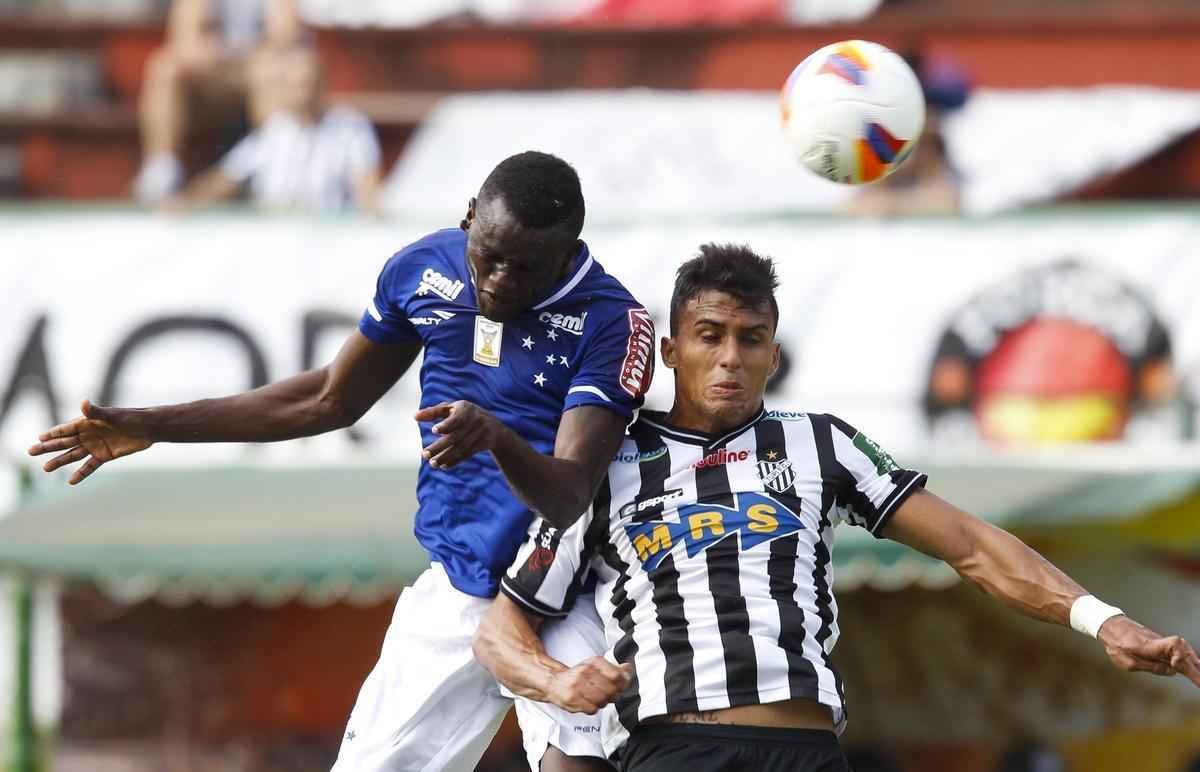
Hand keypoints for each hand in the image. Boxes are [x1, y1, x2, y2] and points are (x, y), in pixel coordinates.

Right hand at [27, 400, 153, 484]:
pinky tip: (71, 481)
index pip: (65, 429)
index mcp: (87, 422)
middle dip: (48, 447)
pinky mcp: (105, 455)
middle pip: (64, 442)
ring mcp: (96, 446)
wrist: (149, 428)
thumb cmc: (131, 417)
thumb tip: (83, 403)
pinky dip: (81, 473)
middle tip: (30, 452)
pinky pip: (90, 466)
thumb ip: (96, 412)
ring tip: (45, 468)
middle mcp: (89, 434)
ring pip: (73, 455)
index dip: (52, 433)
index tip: (39, 437)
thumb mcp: (113, 415)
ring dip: (60, 461)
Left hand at [414, 400, 502, 469]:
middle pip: (455, 437)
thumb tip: (414, 417)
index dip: (446, 425)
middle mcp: (475, 420)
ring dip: (445, 457)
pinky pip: (467, 454)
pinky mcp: (484, 444)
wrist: (494, 426)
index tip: (434, 430)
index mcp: (465, 409)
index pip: (456, 418)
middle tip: (424, 455)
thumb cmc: (465, 414)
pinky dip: (455, 461)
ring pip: (461, 448)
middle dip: (439, 447)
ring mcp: (481, 433)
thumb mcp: (452, 409)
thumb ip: (434, 412)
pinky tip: (443, 466)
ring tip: (432, 463)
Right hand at [545, 656, 633, 714]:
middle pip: (611, 690)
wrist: (554, 682)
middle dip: (614, 694)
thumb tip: (628, 668)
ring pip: (603, 700)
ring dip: (604, 702)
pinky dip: (594, 708)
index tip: (622, 684)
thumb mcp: (595, 666)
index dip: (623, 683)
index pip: (616, 675)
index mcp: (593, 662)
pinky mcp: (572, 699)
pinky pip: (593, 709)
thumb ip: (613, 668)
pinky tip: (590, 702)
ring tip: (599, 698)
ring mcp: (578, 686)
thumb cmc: (577, 675)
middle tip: (610, 694)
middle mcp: (585, 672)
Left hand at [1098, 615, 1199, 686]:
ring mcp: (1162, 642)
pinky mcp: (1163, 645)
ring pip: (1184, 651)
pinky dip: (1190, 660)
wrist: (1111, 626)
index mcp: (1148, 646)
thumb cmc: (1116, 645)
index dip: (1179, 654)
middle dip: (1195, 668)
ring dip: (1195, 664)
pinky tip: (1197, 668)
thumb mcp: (1127, 662)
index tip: (1178, 665)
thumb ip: (1150, 667)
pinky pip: (1181, 652)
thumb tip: (1172, 671)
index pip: (1172, 645)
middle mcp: (1160, 642)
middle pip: (1183, 651)